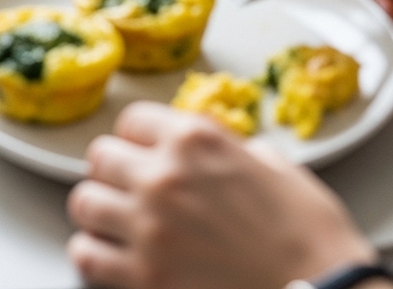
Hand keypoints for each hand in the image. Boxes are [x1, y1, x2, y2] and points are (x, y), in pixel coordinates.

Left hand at [67, 102, 371, 288]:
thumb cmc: (308, 234)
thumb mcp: (273, 164)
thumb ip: (228, 150)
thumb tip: (210, 154)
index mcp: (196, 139)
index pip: (131, 120)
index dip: (139, 138)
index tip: (143, 150)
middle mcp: (165, 176)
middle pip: (100, 156)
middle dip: (114, 170)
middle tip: (129, 185)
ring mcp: (150, 228)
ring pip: (84, 202)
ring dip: (100, 210)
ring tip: (118, 220)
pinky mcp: (144, 278)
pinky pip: (86, 255)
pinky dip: (94, 254)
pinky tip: (114, 255)